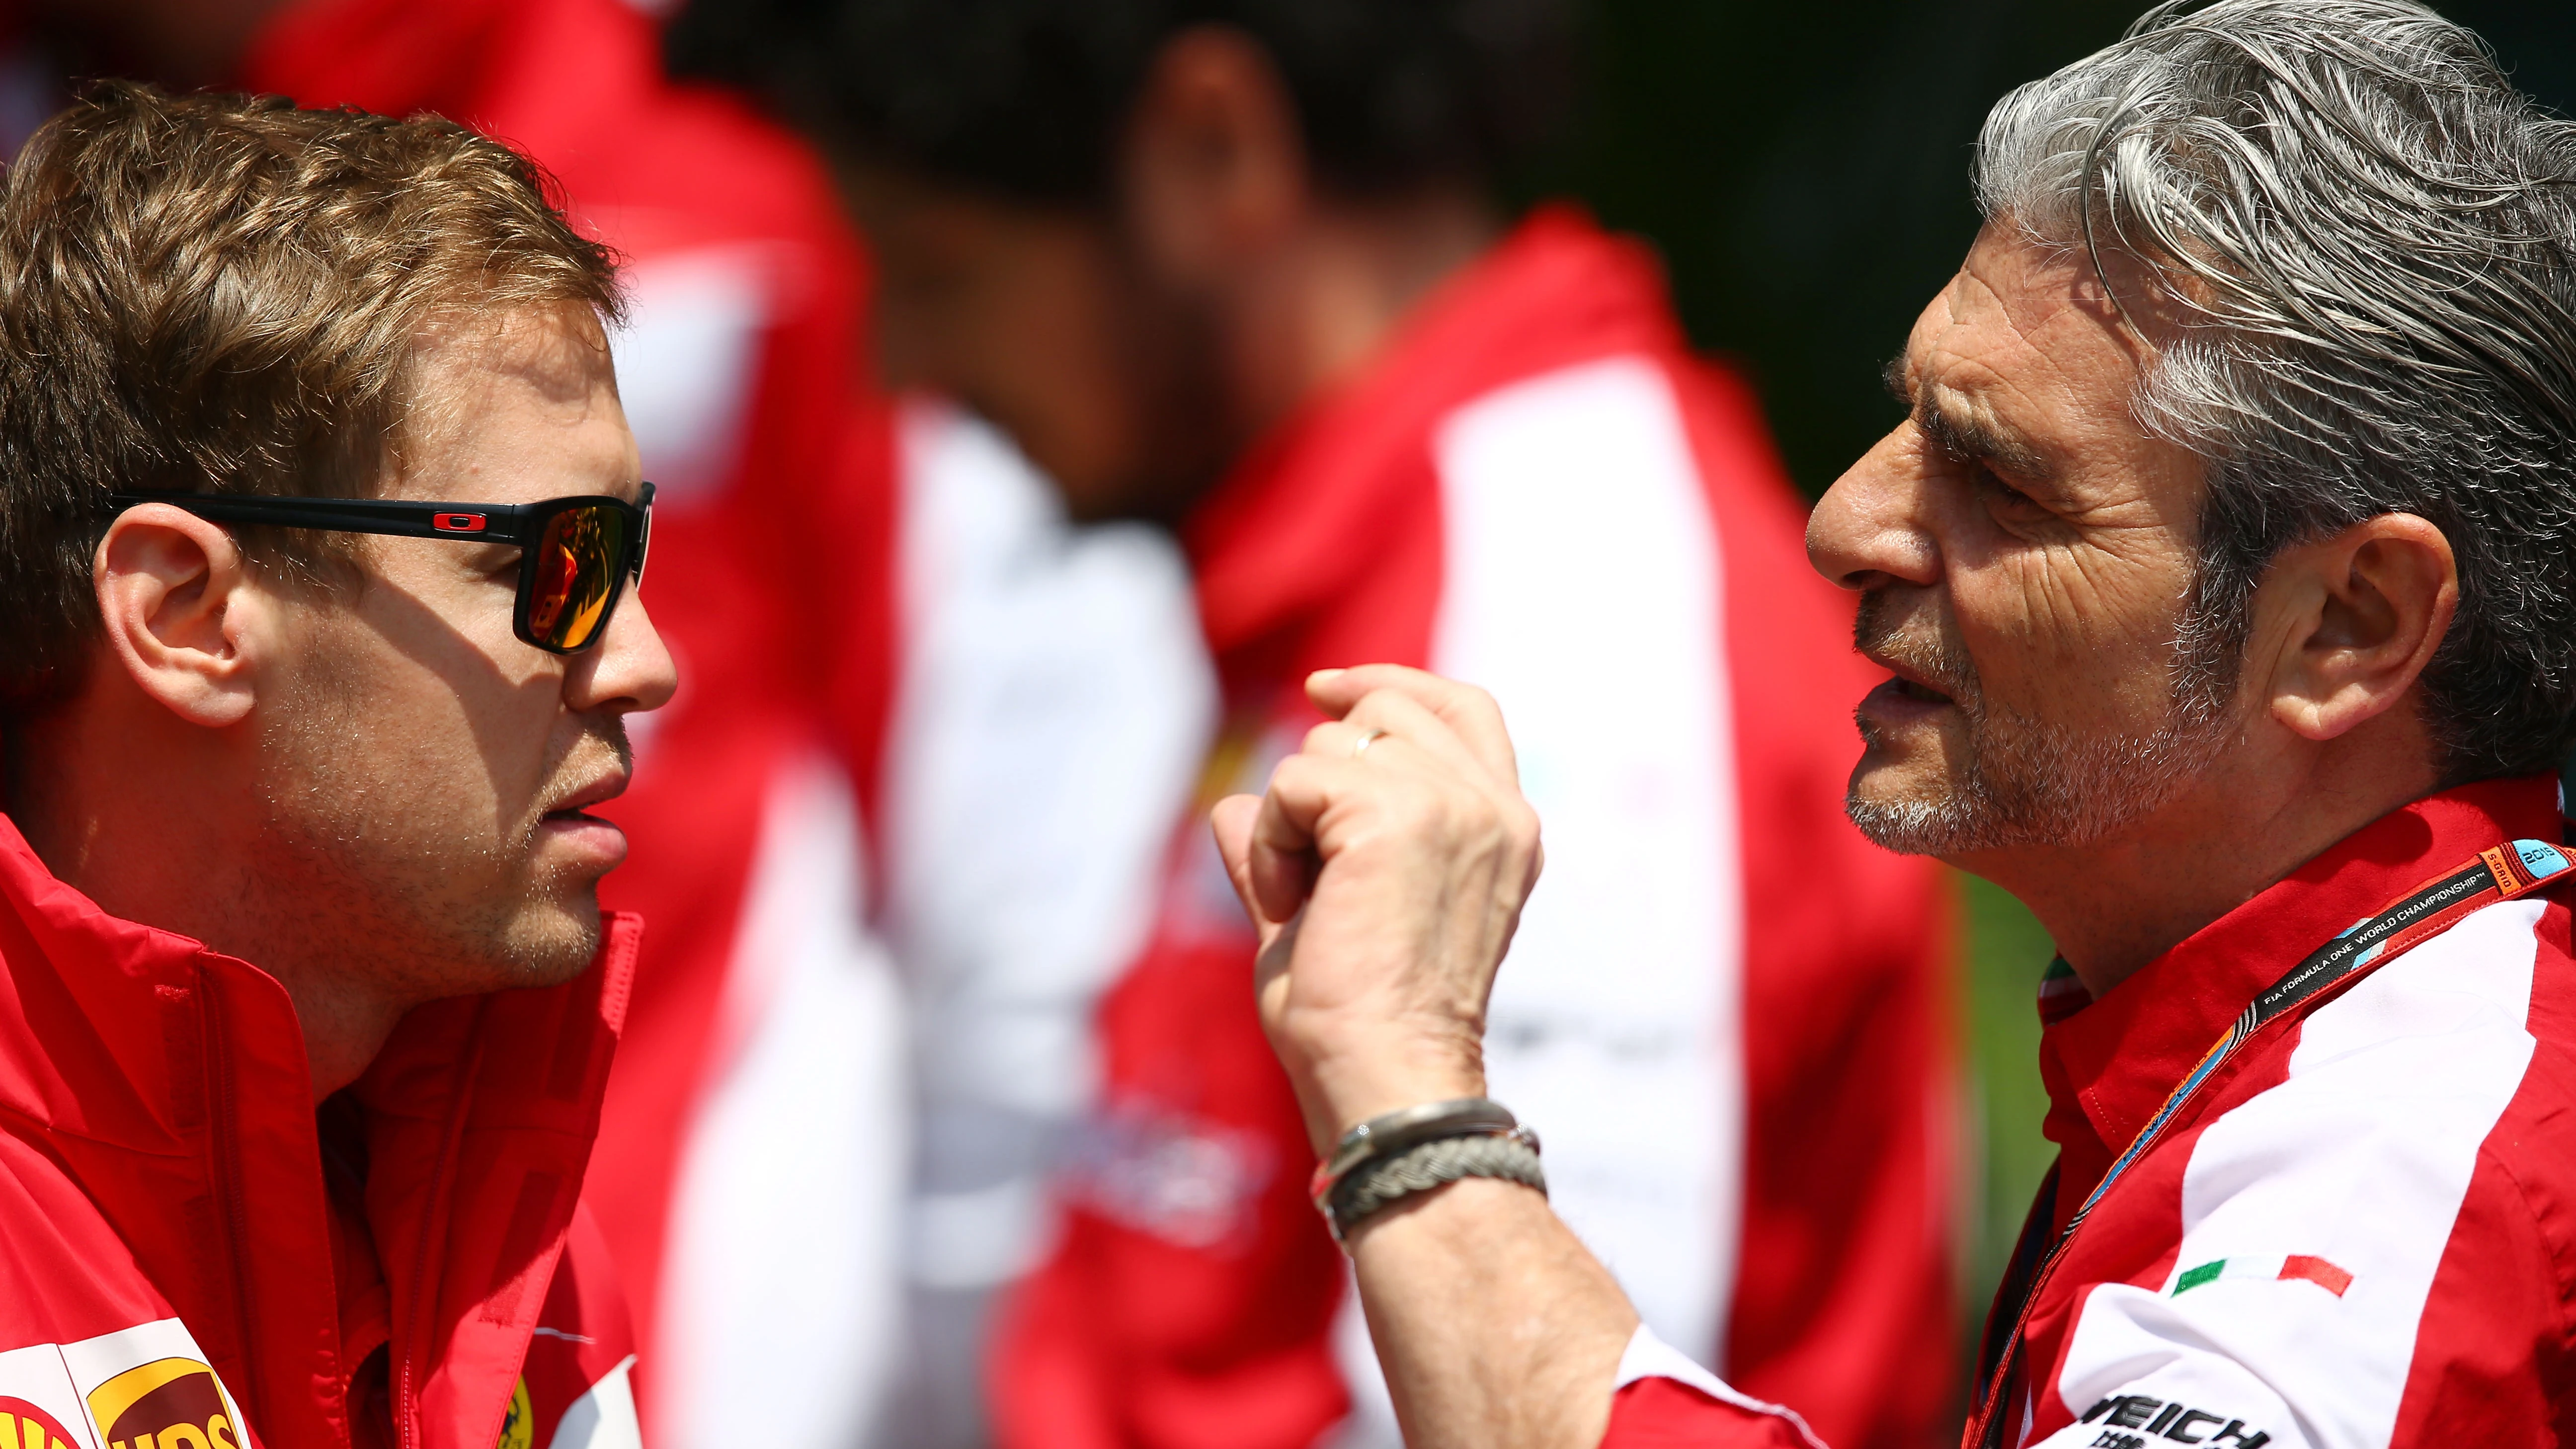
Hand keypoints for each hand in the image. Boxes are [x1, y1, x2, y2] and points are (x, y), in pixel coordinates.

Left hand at [1211, 665, 1543, 1153]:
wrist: (1383, 1078)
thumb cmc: (1360, 1022)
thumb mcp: (1334, 913)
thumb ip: (1301, 850)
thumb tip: (1229, 804)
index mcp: (1506, 828)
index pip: (1461, 706)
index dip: (1389, 685)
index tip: (1323, 690)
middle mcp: (1494, 807)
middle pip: (1383, 715)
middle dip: (1321, 775)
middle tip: (1314, 871)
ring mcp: (1454, 804)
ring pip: (1330, 747)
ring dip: (1292, 820)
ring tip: (1310, 902)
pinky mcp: (1399, 814)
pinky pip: (1295, 783)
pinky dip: (1273, 842)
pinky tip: (1294, 903)